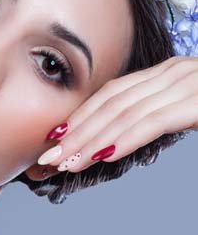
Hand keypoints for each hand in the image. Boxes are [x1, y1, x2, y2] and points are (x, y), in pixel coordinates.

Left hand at [37, 56, 197, 172]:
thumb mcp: (188, 106)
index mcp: (164, 72)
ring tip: (69, 162)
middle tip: (50, 155)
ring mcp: (186, 85)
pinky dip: (125, 140)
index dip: (80, 115)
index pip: (111, 93)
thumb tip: (116, 140)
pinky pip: (154, 122)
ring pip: (125, 114)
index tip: (55, 136)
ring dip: (92, 141)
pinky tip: (104, 155)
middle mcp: (171, 73)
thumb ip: (157, 113)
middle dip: (77, 132)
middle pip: (111, 104)